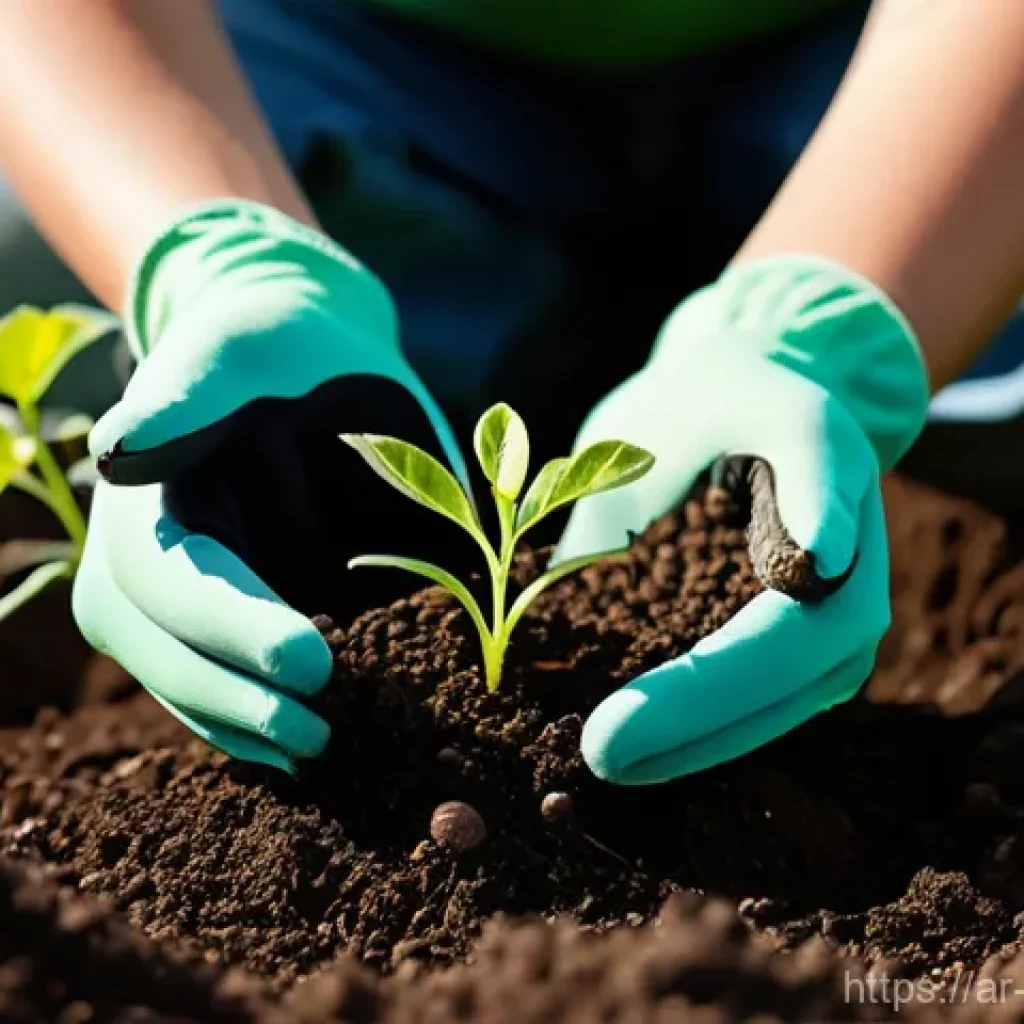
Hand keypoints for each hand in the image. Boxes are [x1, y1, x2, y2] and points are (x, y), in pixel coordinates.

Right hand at [73, 201, 469, 772]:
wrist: (301, 357)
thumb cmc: (272, 343)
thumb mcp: (237, 339)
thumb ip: (188, 388)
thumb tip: (116, 454)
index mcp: (141, 500)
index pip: (165, 579)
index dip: (227, 626)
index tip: (311, 659)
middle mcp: (145, 557)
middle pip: (159, 647)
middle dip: (232, 694)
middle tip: (318, 729)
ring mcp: (179, 595)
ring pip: (180, 681)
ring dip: (241, 725)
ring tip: (318, 750)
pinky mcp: (223, 616)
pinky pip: (215, 685)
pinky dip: (250, 725)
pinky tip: (299, 753)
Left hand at [556, 256, 929, 784]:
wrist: (738, 388)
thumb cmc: (732, 391)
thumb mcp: (763, 398)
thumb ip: (808, 466)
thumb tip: (820, 565)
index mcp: (841, 540)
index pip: (781, 640)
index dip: (702, 693)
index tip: (612, 732)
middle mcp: (841, 601)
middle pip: (779, 694)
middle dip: (686, 732)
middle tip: (592, 757)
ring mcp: (818, 628)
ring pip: (771, 713)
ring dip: (692, 747)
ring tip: (605, 766)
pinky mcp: (783, 640)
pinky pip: (749, 698)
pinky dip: (692, 728)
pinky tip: (635, 746)